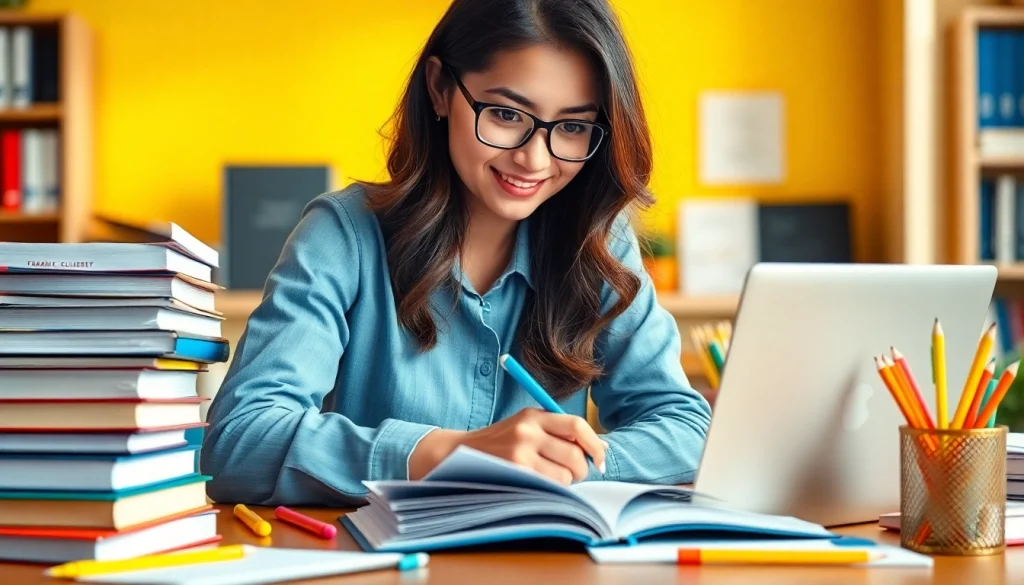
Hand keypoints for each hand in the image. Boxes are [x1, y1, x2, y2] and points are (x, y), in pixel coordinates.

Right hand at [409, 408, 607, 483]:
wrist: (458, 453)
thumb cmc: (500, 442)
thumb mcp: (527, 427)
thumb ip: (559, 432)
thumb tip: (600, 447)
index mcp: (534, 416)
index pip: (577, 426)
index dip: (594, 444)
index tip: (601, 458)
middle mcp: (527, 432)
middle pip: (575, 455)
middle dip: (581, 469)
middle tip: (572, 473)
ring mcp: (520, 454)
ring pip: (565, 476)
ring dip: (565, 483)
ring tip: (549, 478)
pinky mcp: (514, 474)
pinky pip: (549, 488)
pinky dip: (551, 490)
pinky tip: (540, 485)